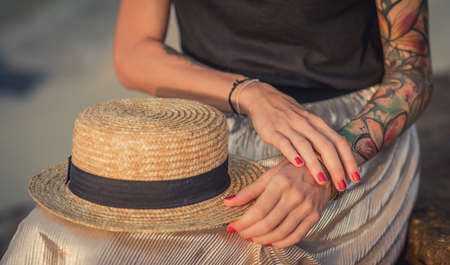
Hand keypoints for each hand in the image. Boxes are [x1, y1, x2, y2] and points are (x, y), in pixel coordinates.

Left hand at [224, 159, 329, 247]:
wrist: (322, 167)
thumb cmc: (293, 169)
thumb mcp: (270, 174)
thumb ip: (249, 190)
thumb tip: (228, 203)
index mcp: (281, 183)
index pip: (258, 211)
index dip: (243, 222)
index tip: (232, 226)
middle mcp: (295, 197)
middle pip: (268, 224)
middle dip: (249, 232)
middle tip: (240, 233)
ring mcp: (306, 208)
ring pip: (280, 233)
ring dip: (262, 239)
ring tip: (252, 237)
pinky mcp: (314, 217)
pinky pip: (296, 236)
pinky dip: (280, 243)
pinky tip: (269, 241)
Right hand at [238, 81, 359, 190]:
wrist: (263, 99)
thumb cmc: (288, 115)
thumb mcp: (308, 123)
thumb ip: (320, 140)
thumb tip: (336, 163)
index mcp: (318, 124)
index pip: (339, 142)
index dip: (348, 160)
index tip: (355, 177)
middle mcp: (306, 125)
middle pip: (326, 146)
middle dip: (336, 167)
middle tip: (342, 185)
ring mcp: (289, 128)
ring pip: (306, 146)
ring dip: (316, 164)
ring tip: (323, 181)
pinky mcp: (273, 131)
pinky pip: (284, 143)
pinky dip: (292, 154)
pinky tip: (298, 165)